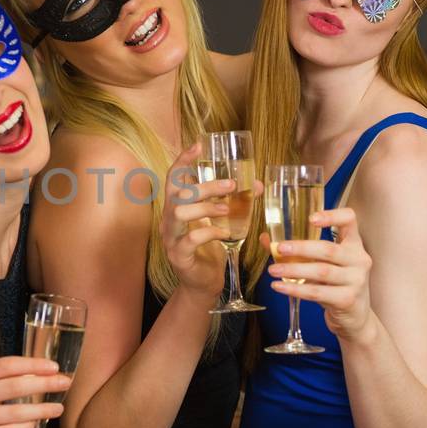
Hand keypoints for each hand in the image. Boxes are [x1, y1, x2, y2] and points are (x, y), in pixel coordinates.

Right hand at [0, 356, 70, 427]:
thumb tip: (35, 372)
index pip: (7, 365)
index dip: (33, 365)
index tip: (54, 366)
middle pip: (14, 386)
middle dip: (44, 384)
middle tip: (65, 383)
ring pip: (15, 412)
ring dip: (41, 409)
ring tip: (58, 408)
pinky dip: (26, 427)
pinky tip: (37, 423)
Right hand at [160, 141, 232, 298]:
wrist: (202, 283)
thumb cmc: (209, 247)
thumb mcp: (220, 221)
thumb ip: (232, 202)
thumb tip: (257, 184)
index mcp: (177, 207)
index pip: (174, 178)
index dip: (183, 160)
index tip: (199, 145)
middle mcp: (169, 219)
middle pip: (178, 193)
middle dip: (205, 186)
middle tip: (231, 185)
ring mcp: (171, 238)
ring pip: (180, 212)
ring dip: (206, 207)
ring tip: (227, 209)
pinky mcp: (179, 255)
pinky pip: (191, 240)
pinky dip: (210, 233)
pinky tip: (224, 234)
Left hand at [266, 206, 374, 338]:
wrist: (354, 316)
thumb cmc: (335, 284)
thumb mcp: (322, 264)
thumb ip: (298, 251)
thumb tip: (266, 239)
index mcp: (354, 244)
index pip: (349, 220)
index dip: (332, 216)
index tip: (310, 219)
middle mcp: (359, 259)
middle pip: (328, 249)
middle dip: (301, 248)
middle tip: (279, 248)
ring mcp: (356, 280)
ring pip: (321, 271)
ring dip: (293, 270)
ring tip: (273, 270)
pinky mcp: (347, 299)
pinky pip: (317, 293)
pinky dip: (295, 290)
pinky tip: (279, 286)